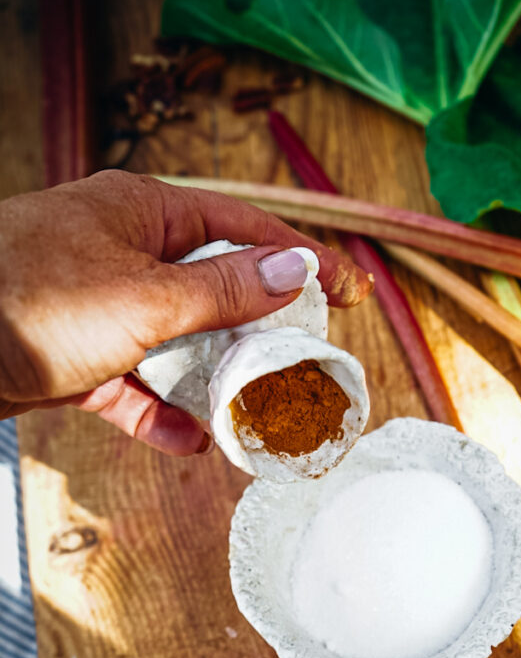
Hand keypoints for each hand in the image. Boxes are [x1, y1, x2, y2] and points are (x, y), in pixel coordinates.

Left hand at [0, 170, 371, 454]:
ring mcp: (99, 306)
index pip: (244, 229)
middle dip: (258, 331)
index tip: (352, 290)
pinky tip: (189, 442)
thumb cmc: (30, 299)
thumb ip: (225, 291)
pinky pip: (133, 385)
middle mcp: (124, 254)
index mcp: (144, 215)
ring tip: (252, 412)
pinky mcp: (76, 357)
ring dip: (212, 381)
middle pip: (214, 290)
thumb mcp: (145, 297)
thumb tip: (298, 272)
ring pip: (176, 344)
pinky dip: (160, 413)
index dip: (303, 260)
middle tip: (303, 362)